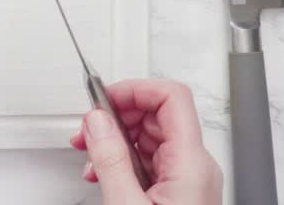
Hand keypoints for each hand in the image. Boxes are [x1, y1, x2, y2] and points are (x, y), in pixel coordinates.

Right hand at [71, 79, 221, 203]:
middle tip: (88, 130)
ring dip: (114, 139)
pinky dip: (121, 158)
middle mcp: (196, 167)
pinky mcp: (176, 190)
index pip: (172, 97)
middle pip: (156, 114)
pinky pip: (147, 159)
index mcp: (192, 164)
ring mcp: (187, 178)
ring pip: (148, 136)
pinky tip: (103, 171)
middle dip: (116, 116)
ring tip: (90, 155)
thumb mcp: (126, 203)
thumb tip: (98, 121)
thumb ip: (111, 161)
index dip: (134, 89)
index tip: (103, 98)